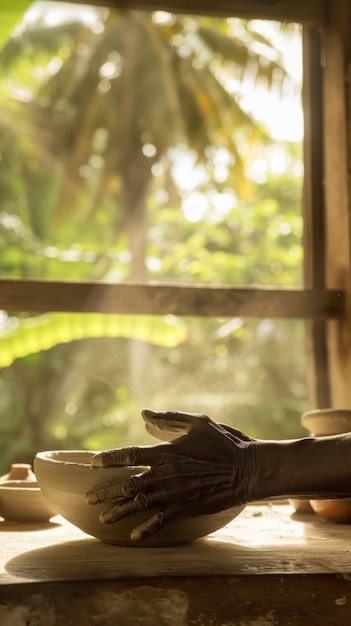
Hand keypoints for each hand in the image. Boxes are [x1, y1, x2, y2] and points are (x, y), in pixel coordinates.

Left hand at [86, 408, 256, 540]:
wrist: (245, 469)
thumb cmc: (221, 442)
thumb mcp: (197, 422)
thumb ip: (169, 418)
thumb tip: (145, 413)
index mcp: (165, 452)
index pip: (129, 455)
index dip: (109, 458)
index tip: (93, 462)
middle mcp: (165, 473)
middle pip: (128, 483)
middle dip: (106, 490)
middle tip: (89, 496)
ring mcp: (174, 493)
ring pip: (139, 503)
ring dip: (119, 510)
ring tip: (102, 517)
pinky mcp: (185, 508)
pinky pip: (161, 520)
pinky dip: (147, 529)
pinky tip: (133, 536)